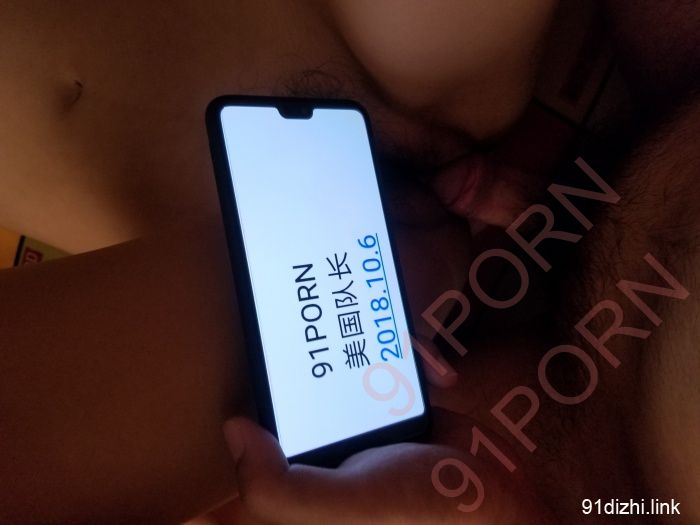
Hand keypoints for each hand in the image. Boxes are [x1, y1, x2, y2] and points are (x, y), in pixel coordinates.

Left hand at [209, 336, 551, 524]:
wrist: (501, 501)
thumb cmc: (420, 510)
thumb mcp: (341, 507)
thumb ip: (278, 484)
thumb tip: (233, 429)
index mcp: (302, 473)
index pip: (266, 419)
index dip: (264, 378)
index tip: (270, 334)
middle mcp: (329, 444)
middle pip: (310, 381)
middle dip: (320, 348)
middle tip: (324, 309)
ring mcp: (366, 422)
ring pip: (353, 365)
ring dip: (369, 342)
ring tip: (388, 327)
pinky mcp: (399, 405)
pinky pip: (392, 365)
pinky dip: (411, 355)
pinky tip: (436, 368)